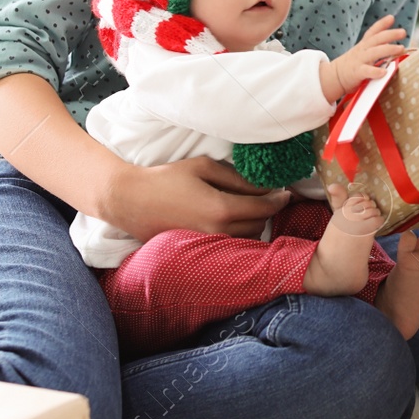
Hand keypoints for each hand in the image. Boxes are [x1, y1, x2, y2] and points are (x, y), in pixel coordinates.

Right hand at [102, 155, 291, 241]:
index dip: (280, 199)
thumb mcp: (203, 167)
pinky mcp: (198, 250)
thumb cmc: (166, 179)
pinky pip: (230, 245)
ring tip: (251, 208)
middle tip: (269, 197)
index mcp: (221, 209)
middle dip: (268, 211)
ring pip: (247, 238)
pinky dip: (239, 234)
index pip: (264, 208)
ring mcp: (207, 245)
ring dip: (255, 224)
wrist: (130, 201)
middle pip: (260, 225)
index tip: (287, 192)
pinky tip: (234, 221)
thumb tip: (264, 185)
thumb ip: (237, 178)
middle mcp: (218, 232)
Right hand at [322, 15, 408, 100]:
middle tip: (403, 32)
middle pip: (377, 39)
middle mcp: (362, 50)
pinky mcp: (357, 72)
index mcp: (364, 45)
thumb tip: (391, 42)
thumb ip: (376, 46)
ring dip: (388, 49)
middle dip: (390, 34)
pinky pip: (367, 71)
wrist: (335, 76)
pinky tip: (384, 72)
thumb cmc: (354, 64)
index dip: (381, 24)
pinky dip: (375, 71)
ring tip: (400, 48)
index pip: (373, 32)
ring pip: (374, 52)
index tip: (391, 18)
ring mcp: (359, 60)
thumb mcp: (363, 51)